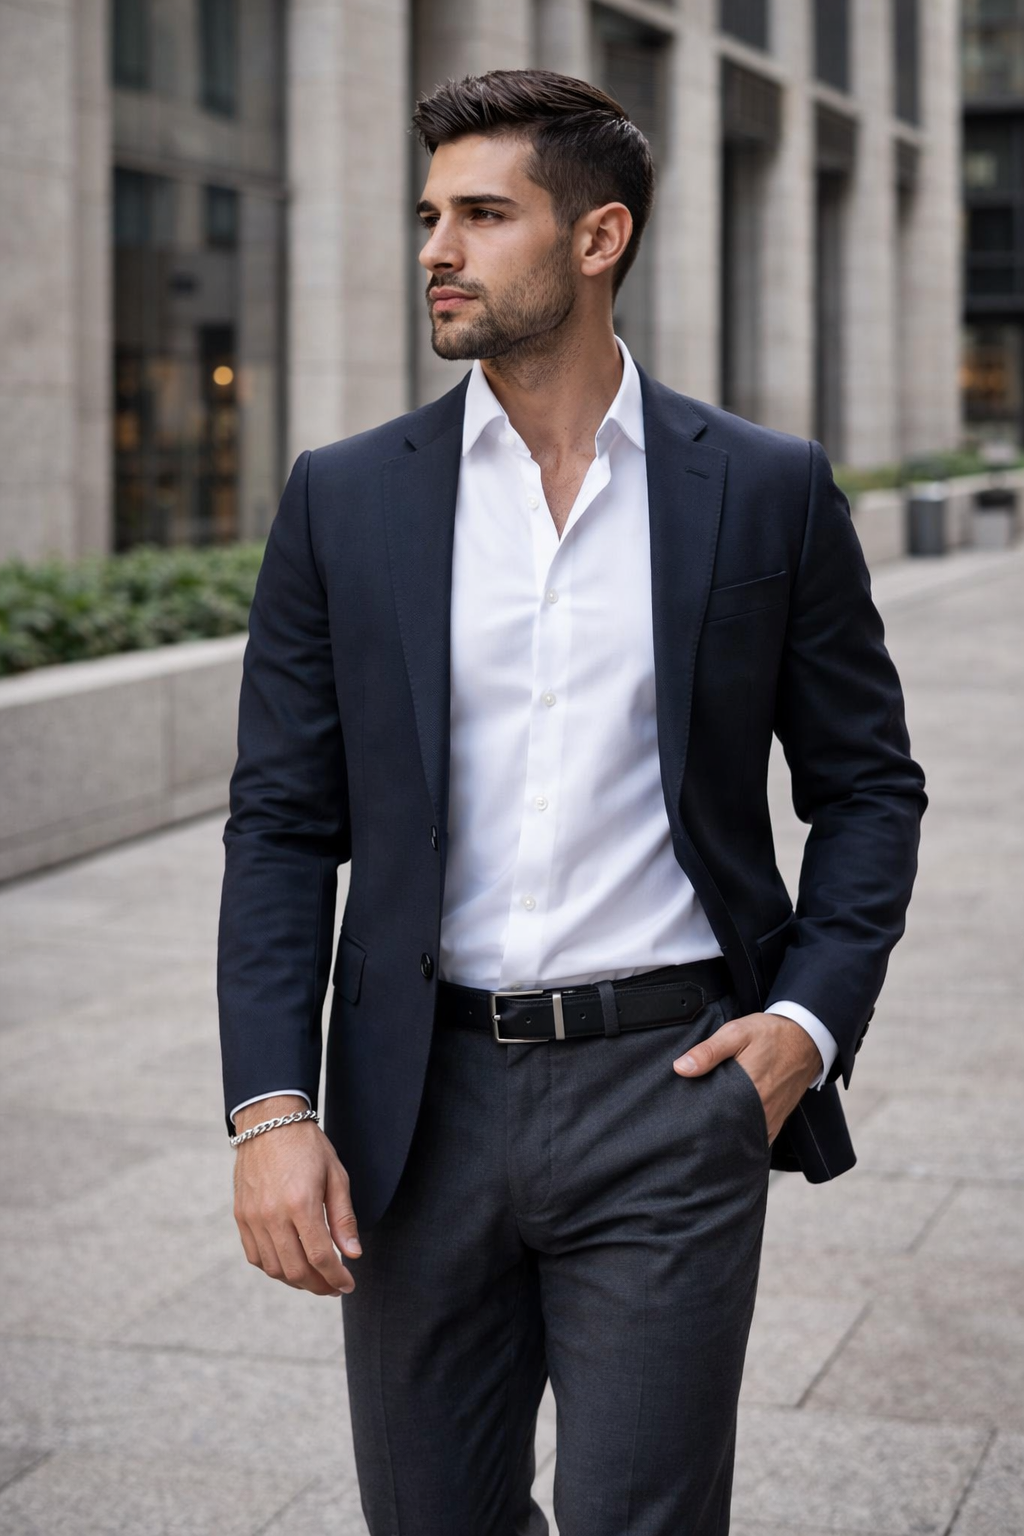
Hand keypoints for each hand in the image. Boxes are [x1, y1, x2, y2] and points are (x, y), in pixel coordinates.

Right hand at [232, 1095, 361, 1295]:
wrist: (269, 1123)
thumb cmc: (308, 1146)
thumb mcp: (336, 1176)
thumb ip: (343, 1218)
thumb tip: (352, 1254)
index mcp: (301, 1203)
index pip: (320, 1257)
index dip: (336, 1278)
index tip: (348, 1285)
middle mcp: (273, 1215)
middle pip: (296, 1270)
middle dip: (319, 1286)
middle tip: (333, 1286)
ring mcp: (253, 1218)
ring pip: (274, 1269)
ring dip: (296, 1281)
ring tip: (314, 1278)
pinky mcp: (241, 1217)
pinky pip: (255, 1257)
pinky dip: (274, 1268)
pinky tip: (290, 1264)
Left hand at [672, 1013, 822, 1145]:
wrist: (807, 1037)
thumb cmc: (772, 1034)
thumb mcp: (737, 1033)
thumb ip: (709, 1051)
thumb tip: (681, 1068)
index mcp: (749, 1090)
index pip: (715, 1116)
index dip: (697, 1118)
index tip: (683, 1116)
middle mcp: (761, 1110)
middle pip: (727, 1130)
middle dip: (708, 1129)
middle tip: (691, 1124)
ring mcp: (771, 1118)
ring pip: (742, 1136)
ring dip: (726, 1134)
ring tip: (707, 1128)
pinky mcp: (777, 1120)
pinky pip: (757, 1137)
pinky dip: (743, 1135)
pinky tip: (729, 1129)